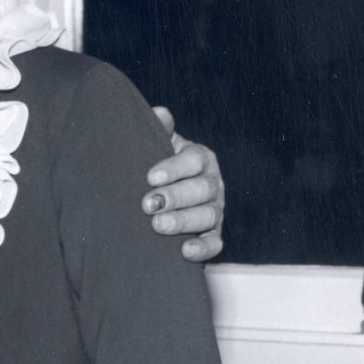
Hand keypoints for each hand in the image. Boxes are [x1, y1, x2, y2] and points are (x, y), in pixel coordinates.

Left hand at [145, 107, 225, 261]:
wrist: (161, 194)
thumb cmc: (158, 166)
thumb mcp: (158, 146)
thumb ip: (159, 130)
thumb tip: (160, 113)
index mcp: (200, 159)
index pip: (194, 160)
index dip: (174, 168)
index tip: (150, 177)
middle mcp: (212, 183)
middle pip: (202, 189)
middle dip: (175, 197)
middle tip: (149, 204)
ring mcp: (215, 209)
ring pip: (208, 215)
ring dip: (184, 221)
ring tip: (158, 226)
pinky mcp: (212, 234)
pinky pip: (214, 243)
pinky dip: (203, 248)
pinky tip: (185, 251)